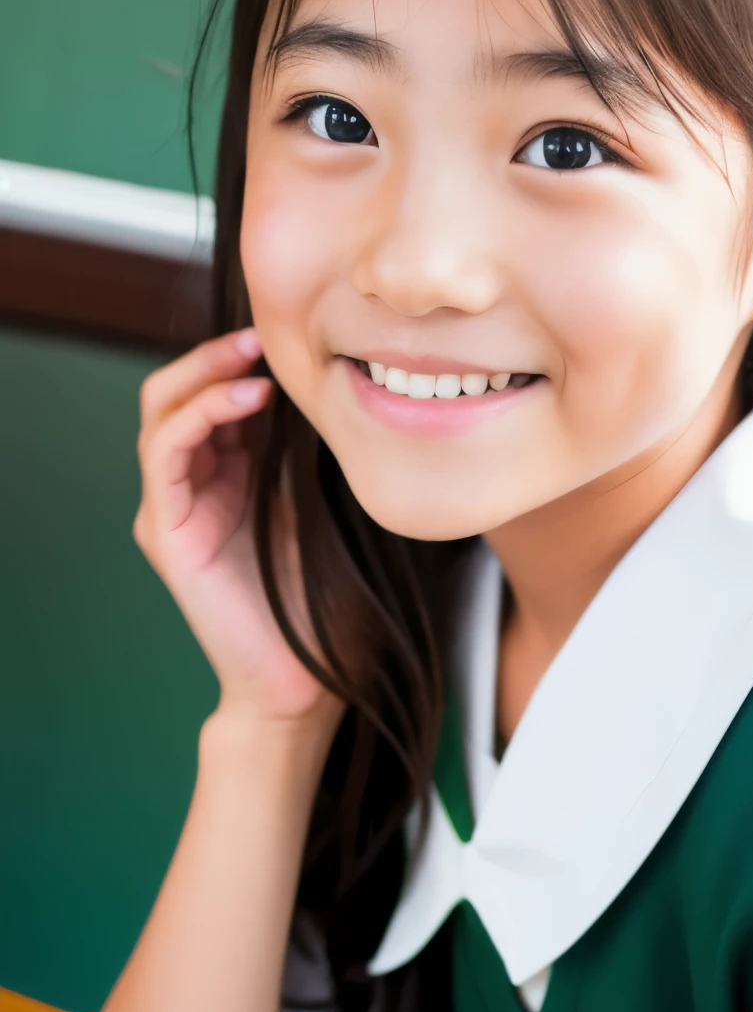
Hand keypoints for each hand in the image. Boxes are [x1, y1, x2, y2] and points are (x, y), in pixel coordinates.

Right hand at [133, 327, 341, 729]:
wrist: (307, 678)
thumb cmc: (325, 599)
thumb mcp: (323, 501)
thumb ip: (310, 448)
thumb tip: (333, 381)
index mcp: (226, 476)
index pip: (212, 394)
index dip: (241, 358)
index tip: (292, 336)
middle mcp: (189, 486)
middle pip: (175, 392)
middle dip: (215, 353)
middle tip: (265, 334)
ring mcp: (170, 508)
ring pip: (161, 411)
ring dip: (206, 372)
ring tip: (258, 358)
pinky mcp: (164, 531)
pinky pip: (164, 453)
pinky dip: (200, 413)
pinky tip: (249, 398)